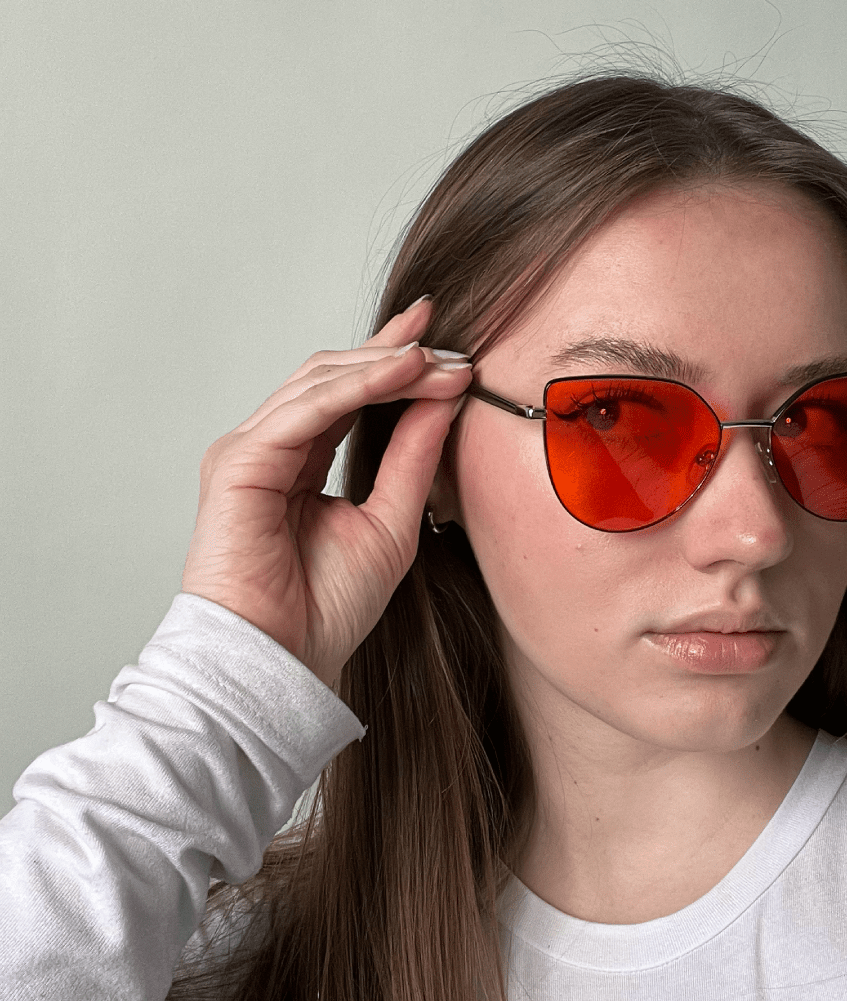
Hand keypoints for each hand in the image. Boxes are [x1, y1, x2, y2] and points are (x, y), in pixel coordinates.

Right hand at [180, 297, 470, 687]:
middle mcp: (272, 448)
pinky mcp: (239, 461)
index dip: (393, 361)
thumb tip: (446, 398)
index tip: (445, 341)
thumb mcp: (392, 520)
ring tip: (440, 358)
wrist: (283, 659)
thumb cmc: (327, 607)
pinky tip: (403, 374)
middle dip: (395, 355)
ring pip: (320, 382)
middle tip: (453, 345)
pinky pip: (306, 409)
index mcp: (300, 462)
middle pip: (333, 376)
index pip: (349, 393)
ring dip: (385, 365)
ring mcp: (251, 451)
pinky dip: (358, 386)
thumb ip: (413, 457)